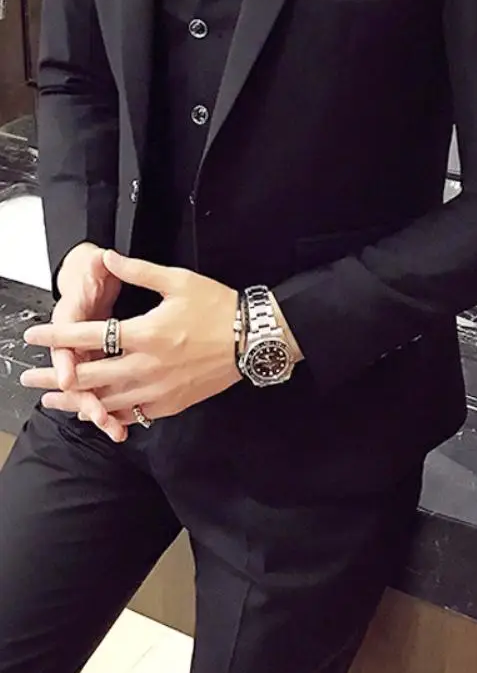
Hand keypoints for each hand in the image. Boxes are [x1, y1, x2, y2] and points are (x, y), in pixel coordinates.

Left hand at [21, 251, 240, 435]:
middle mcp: (146, 366)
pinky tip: (96, 411)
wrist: (253, 338)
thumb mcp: (179, 281)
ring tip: (51, 400)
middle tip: (28, 376)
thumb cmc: (218, 306)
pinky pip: (133, 414)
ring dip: (75, 401)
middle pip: (88, 375)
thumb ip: (139, 271)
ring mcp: (159, 389)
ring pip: (105, 401)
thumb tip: (107, 258)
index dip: (57, 335)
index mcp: (145, 333)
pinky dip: (110, 414)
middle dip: (54, 375)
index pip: (88, 335)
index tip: (32, 336)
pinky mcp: (172, 403)